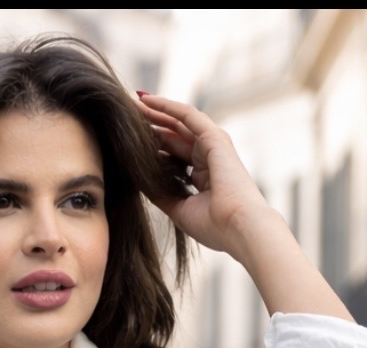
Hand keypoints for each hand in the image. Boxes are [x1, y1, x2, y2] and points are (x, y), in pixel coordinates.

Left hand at [137, 90, 352, 321]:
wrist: (239, 227)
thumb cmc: (215, 227)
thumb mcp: (179, 209)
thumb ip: (161, 194)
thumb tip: (140, 182)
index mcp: (203, 176)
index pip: (173, 155)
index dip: (153, 147)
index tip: (129, 143)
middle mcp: (208, 158)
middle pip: (174, 136)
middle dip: (151, 125)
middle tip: (127, 117)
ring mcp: (212, 146)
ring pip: (178, 122)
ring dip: (155, 112)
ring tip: (132, 103)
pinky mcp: (214, 137)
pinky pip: (187, 115)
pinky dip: (167, 106)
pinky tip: (147, 99)